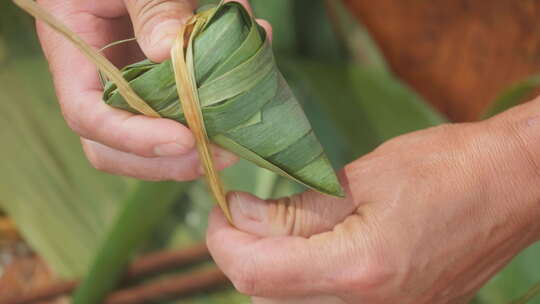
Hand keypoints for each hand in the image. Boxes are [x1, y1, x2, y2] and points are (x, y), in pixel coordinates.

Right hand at [36, 0, 264, 180]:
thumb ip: (151, 5)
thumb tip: (169, 51)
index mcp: (73, 48)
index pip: (87, 114)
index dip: (133, 138)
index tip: (185, 139)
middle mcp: (94, 77)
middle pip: (112, 147)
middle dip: (166, 161)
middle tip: (220, 155)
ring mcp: (125, 84)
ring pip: (145, 140)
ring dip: (190, 153)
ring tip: (234, 142)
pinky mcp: (156, 83)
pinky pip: (175, 114)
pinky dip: (208, 116)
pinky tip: (244, 95)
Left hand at [207, 98, 539, 302]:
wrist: (511, 186)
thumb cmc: (446, 167)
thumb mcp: (362, 177)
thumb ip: (297, 207)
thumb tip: (241, 215)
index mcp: (359, 269)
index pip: (256, 273)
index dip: (223, 239)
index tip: (220, 207)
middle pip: (268, 299)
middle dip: (246, 255)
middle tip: (248, 213)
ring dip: (273, 270)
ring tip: (281, 225)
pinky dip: (305, 279)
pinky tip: (314, 244)